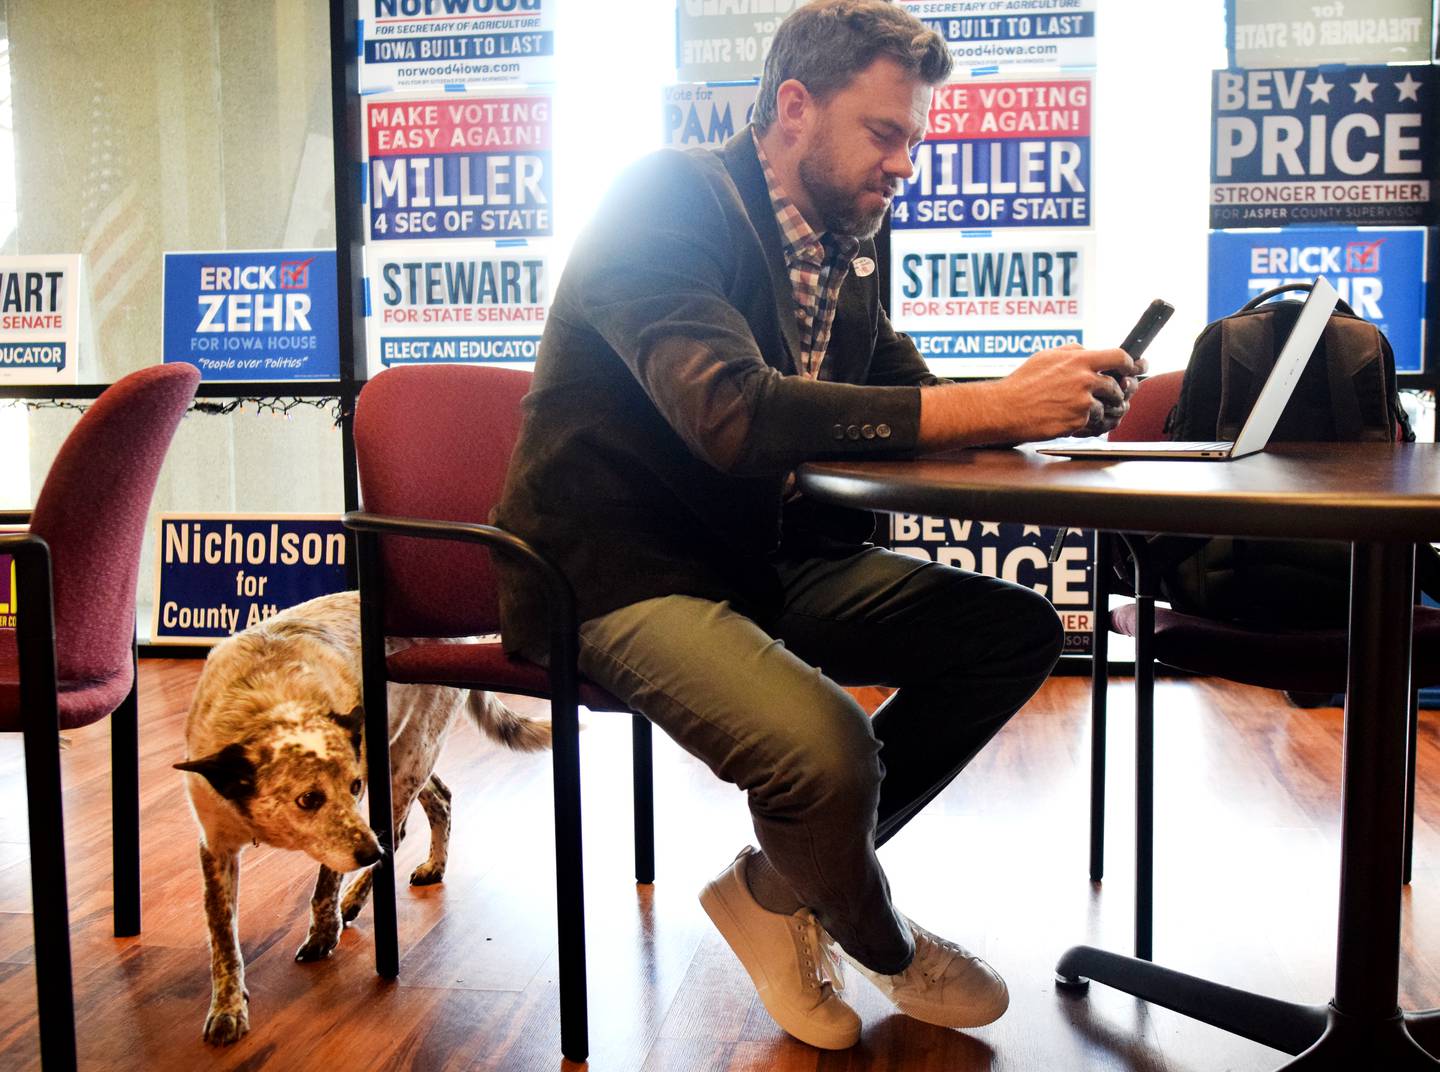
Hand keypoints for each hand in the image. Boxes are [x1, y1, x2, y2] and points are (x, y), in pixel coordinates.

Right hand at [1000, 344, 1138, 440]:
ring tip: (1081, 409)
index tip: (1131, 369)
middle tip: (1107, 397)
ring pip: (1107, 406)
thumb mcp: (1046, 356)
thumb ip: (1071, 351)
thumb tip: (1088, 350)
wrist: (1006, 409)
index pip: (1119, 357)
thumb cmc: (1022, 384)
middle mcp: (1084, 379)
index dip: (1130, 364)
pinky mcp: (1078, 420)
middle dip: (1114, 393)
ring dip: (1099, 410)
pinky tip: (1071, 420)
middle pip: (1117, 386)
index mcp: (1078, 359)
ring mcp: (1082, 401)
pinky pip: (1093, 423)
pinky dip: (1086, 424)